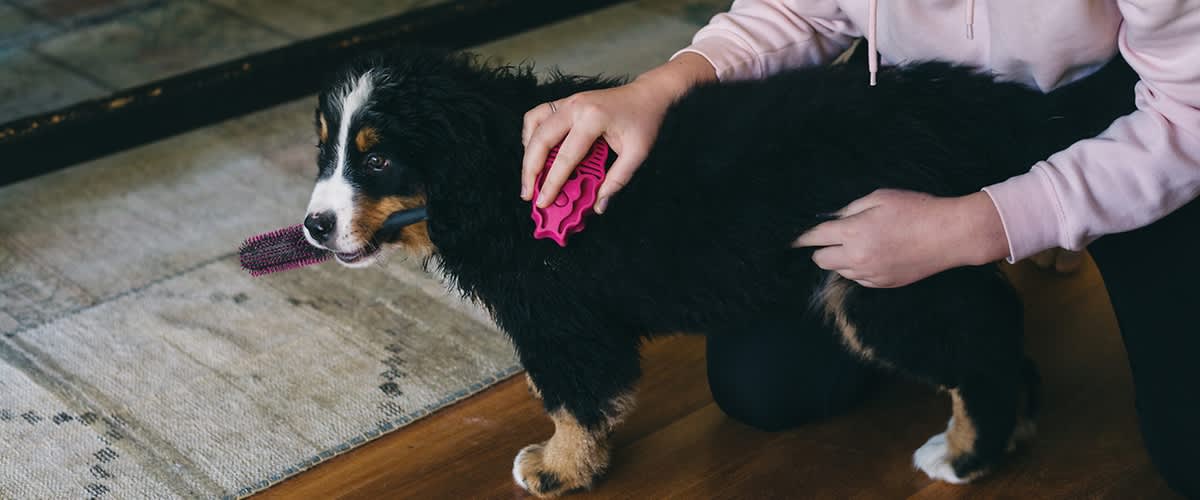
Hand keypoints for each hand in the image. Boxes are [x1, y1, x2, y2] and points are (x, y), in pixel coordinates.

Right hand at [521, 53, 715, 213]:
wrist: (647, 95)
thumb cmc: (644, 122)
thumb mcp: (637, 153)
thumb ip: (617, 180)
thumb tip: (598, 206)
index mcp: (593, 119)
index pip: (566, 156)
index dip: (552, 182)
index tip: (542, 202)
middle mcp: (575, 107)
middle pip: (541, 140)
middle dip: (530, 170)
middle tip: (528, 194)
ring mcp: (568, 101)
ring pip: (534, 125)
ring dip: (527, 152)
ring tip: (529, 175)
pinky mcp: (565, 102)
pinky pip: (537, 115)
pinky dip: (531, 134)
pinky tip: (535, 152)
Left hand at [792, 189, 1010, 287]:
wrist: (950, 235)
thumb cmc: (917, 209)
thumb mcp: (879, 197)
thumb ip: (850, 209)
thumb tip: (832, 219)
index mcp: (854, 233)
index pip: (814, 238)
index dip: (801, 237)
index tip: (792, 237)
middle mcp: (858, 258)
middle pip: (820, 260)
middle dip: (820, 248)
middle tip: (830, 237)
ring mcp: (871, 274)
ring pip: (839, 271)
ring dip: (840, 258)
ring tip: (859, 242)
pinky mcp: (884, 284)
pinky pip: (859, 279)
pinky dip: (858, 268)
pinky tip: (873, 254)